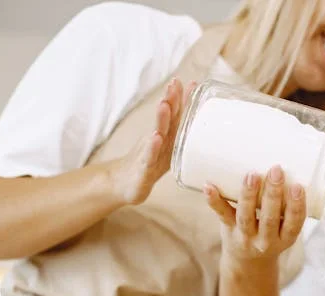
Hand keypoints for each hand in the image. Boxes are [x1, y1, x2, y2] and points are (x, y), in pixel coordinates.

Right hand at [108, 77, 195, 204]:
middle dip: (170, 100)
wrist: (125, 184)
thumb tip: (198, 116)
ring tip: (164, 104)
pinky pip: (148, 157)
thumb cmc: (151, 163)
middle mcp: (157, 140)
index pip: (176, 114)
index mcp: (166, 135)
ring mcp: (149, 153)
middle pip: (165, 118)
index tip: (193, 83)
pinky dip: (152, 147)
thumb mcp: (168, 147)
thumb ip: (180, 130)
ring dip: (160, 118)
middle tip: (174, 84)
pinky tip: (156, 137)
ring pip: (156, 133)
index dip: (183, 98)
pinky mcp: (143, 169)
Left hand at [205, 165, 306, 264]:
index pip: (294, 223)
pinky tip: (208, 186)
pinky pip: (221, 214)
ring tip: (251, 175)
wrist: (247, 264)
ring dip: (248, 195)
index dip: (297, 206)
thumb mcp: (285, 227)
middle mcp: (266, 240)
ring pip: (246, 216)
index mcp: (285, 238)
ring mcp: (245, 236)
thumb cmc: (271, 233)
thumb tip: (290, 157)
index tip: (298, 186)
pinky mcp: (228, 229)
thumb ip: (288, 202)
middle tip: (276, 170)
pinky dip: (214, 200)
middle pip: (270, 218)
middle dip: (272, 194)